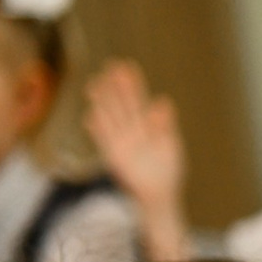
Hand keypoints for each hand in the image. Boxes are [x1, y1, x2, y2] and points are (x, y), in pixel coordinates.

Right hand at [84, 61, 183, 216]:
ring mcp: (121, 142)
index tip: (128, 66)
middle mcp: (132, 131)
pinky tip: (91, 116)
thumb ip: (166, 125)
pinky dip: (98, 130)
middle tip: (111, 66)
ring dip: (103, 102)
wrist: (160, 195)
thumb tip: (164, 101)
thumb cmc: (168, 170)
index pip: (138, 101)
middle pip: (123, 105)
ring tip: (95, 85)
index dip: (133, 85)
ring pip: (110, 118)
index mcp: (148, 127)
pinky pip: (104, 141)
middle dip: (116, 87)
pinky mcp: (114, 157)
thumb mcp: (171, 146)